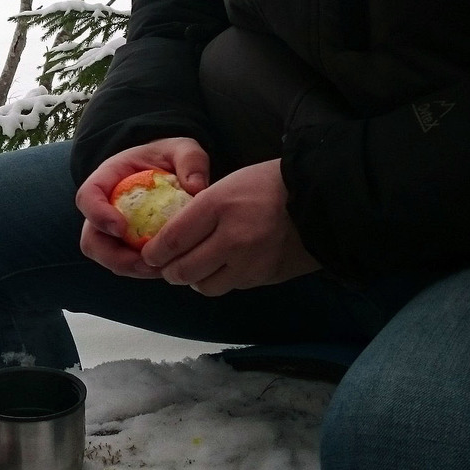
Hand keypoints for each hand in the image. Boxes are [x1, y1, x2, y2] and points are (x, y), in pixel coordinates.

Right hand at [75, 137, 210, 278]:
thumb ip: (190, 160)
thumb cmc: (170, 157)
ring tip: (159, 269)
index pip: (87, 197)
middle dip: (113, 256)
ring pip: (106, 258)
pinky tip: (166, 267)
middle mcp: (103, 208)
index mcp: (107, 179)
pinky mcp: (126, 246)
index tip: (122, 228)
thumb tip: (195, 187)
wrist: (170, 168)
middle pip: (91, 239)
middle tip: (145, 261)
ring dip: (129, 268)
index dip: (98, 216)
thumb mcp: (183, 149)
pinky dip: (142, 270)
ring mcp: (112, 230)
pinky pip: (126, 264)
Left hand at [141, 158, 319, 294]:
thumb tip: (172, 235)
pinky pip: (231, 286)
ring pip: (206, 286)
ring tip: (195, 268)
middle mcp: (232, 238)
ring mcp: (250, 262)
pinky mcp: (264, 278)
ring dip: (195, 280)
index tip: (149, 255)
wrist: (321, 199)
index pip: (173, 239)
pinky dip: (221, 280)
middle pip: (185, 270)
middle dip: (170, 272)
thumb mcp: (229, 184)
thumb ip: (201, 210)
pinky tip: (223, 268)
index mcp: (219, 206)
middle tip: (166, 267)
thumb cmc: (271, 184)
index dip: (155, 252)